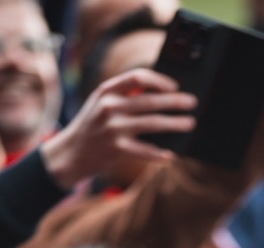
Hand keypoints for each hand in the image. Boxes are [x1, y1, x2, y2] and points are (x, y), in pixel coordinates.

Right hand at [40, 68, 196, 188]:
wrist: (70, 153)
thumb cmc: (92, 127)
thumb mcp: (101, 103)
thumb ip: (124, 96)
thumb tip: (159, 95)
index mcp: (107, 90)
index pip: (138, 77)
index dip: (159, 80)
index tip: (175, 87)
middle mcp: (110, 106)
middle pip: (150, 100)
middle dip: (175, 102)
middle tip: (192, 103)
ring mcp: (113, 127)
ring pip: (151, 123)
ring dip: (174, 124)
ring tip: (189, 124)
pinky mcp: (116, 148)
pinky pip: (144, 150)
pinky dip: (159, 153)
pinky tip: (171, 155)